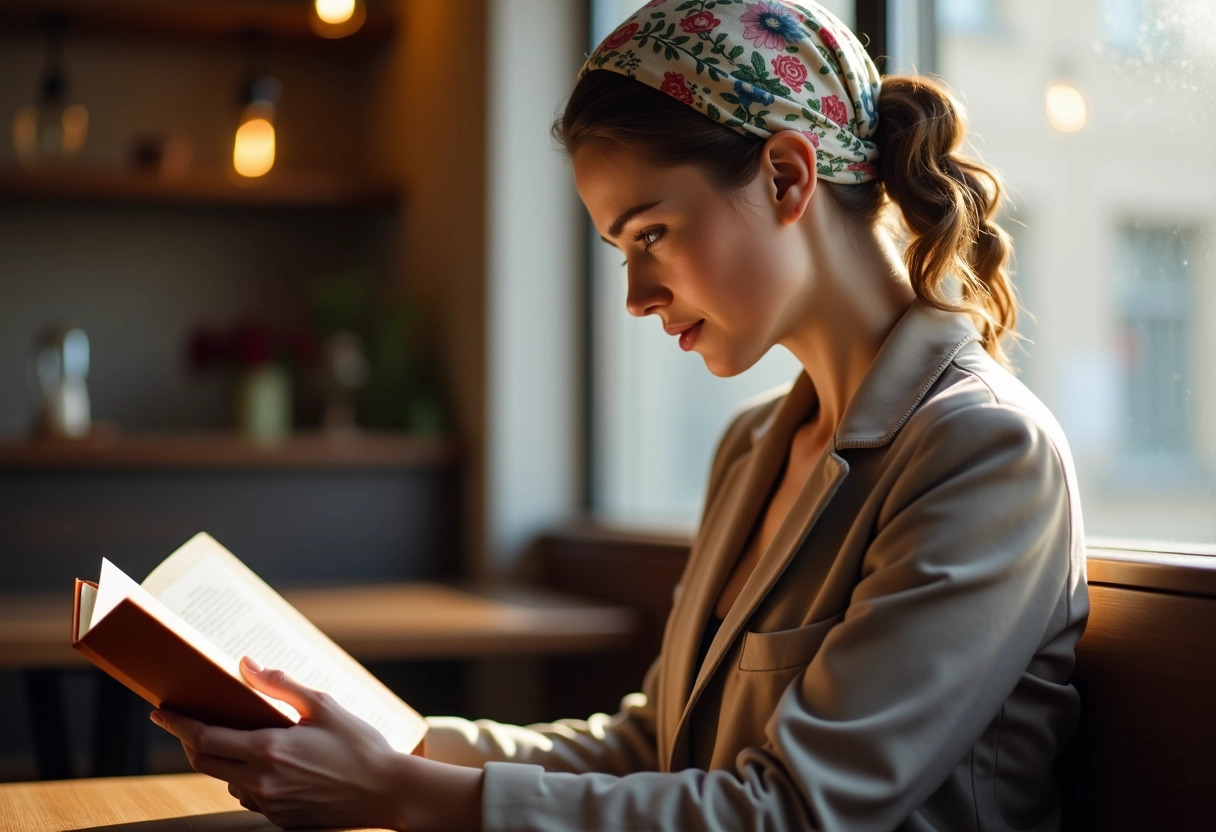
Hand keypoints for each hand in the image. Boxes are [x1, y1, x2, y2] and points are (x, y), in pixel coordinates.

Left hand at [151, 656, 483, 830]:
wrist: (388, 791)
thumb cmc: (360, 744)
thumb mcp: (324, 705)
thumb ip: (280, 684)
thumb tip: (246, 665)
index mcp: (268, 749)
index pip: (204, 737)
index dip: (177, 724)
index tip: (160, 712)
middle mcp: (262, 781)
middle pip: (204, 762)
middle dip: (190, 742)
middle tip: (189, 724)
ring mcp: (270, 805)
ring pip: (227, 782)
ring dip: (222, 762)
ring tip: (237, 741)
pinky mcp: (282, 821)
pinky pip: (250, 798)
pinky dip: (247, 780)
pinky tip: (267, 766)